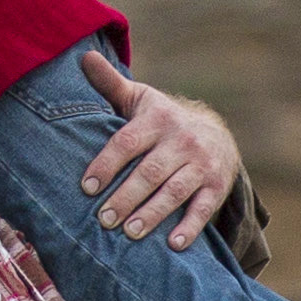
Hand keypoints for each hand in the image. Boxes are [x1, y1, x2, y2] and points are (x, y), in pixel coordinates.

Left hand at [73, 46, 244, 251]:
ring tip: (130, 233)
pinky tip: (172, 244)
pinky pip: (203, 208)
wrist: (216, 134)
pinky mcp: (216, 186)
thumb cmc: (163, 121)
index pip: (127, 142)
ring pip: (174, 192)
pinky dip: (190, 227)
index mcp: (158, 119)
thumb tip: (83, 56)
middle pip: (150, 172)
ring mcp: (201, 164)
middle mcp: (182, 140)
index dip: (107, 165)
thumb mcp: (140, 99)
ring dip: (152, 214)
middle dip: (126, 197)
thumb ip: (111, 84)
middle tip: (104, 219)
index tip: (87, 187)